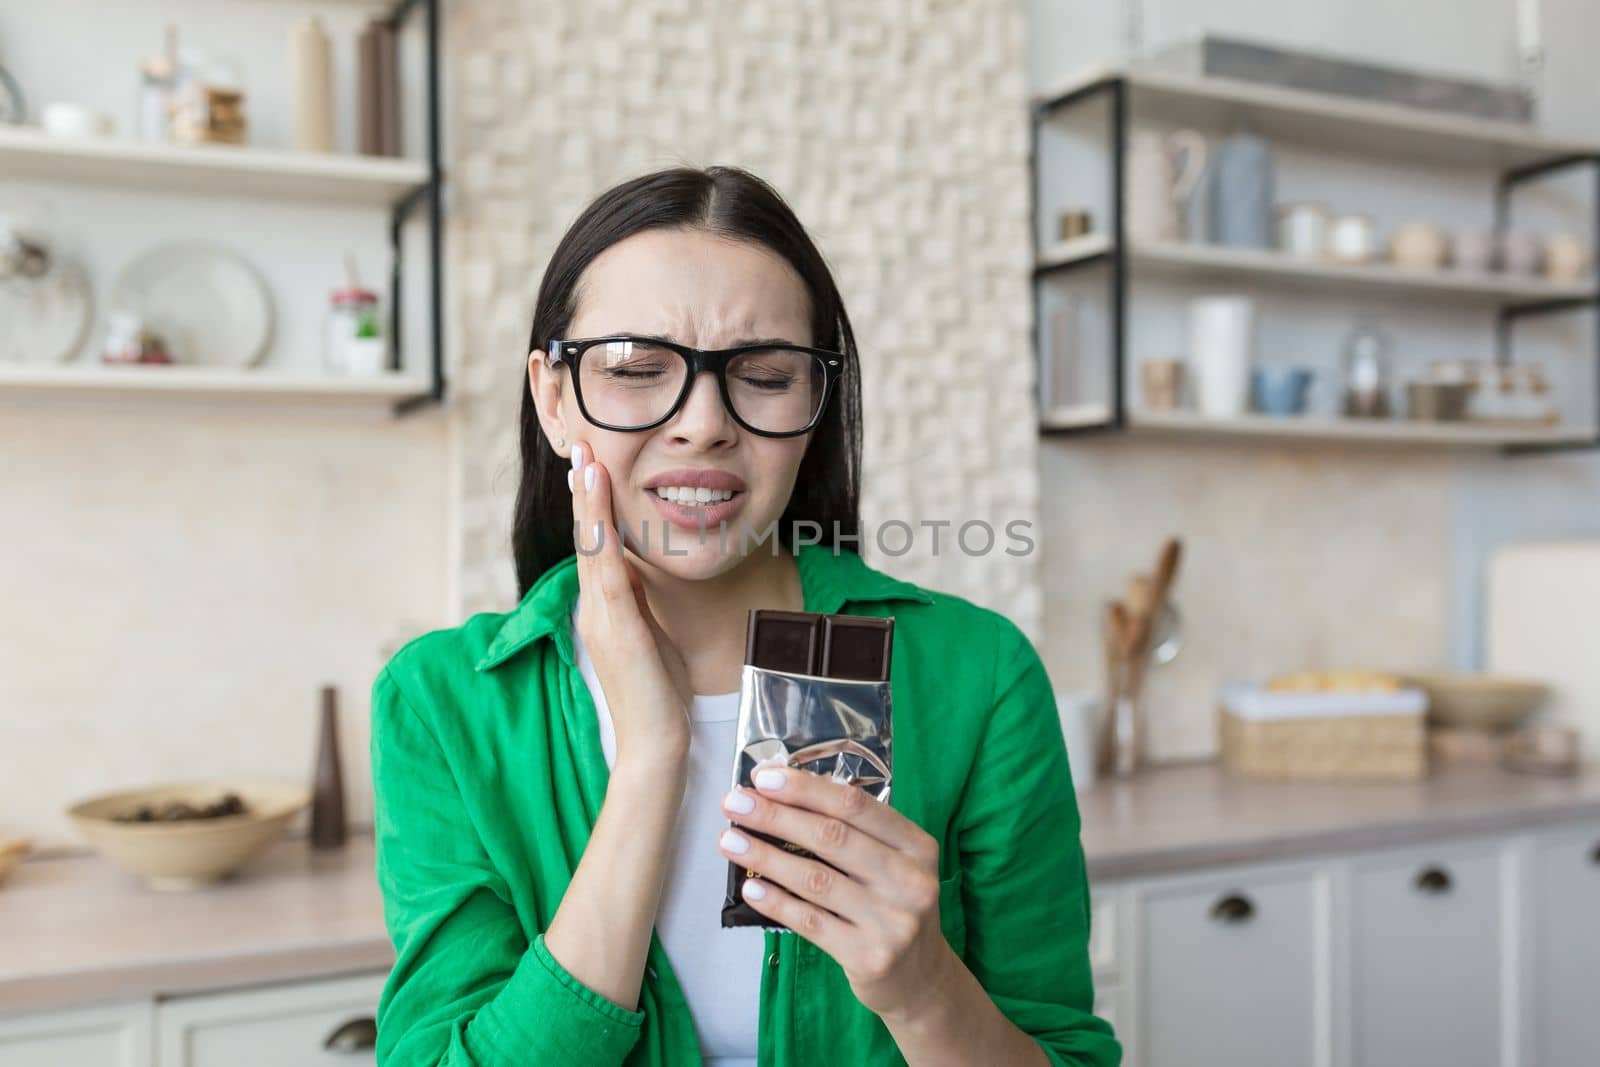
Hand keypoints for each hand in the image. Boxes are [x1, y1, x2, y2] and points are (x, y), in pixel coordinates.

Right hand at [568, 442, 693, 768]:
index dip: (593, 505)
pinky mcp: (618, 629)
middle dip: (585, 490)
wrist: (656, 743)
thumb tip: (639, 570)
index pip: (595, 545)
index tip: (593, 466)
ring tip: (587, 462)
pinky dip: (603, 539)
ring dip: (590, 503)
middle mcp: (595, 608)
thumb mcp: (649, 635)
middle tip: (581, 447)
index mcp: (604, 608)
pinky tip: (601, 512)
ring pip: (592, 548)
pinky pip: (608, 574)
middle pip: (586, 538)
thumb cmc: (658, 693)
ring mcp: (602, 617)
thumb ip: (641, 602)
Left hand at [716, 766, 955, 1022]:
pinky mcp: (869, 957)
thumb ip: (853, 832)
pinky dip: (776, 902)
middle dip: (775, 816)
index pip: (855, 805)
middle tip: (734, 804)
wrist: (920, 979)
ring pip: (815, 879)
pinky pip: (811, 922)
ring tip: (729, 841)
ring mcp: (892, 921)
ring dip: (765, 857)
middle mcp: (910, 880)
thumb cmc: (893, 907)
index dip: (805, 788)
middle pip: (831, 837)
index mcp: (917, 845)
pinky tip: (751, 888)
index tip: (762, 777)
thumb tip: (784, 795)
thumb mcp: (892, 864)